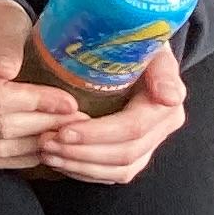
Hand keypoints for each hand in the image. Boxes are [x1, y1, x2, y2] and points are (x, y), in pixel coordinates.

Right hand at [0, 0, 80, 169]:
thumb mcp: (4, 16)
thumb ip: (6, 41)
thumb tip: (5, 71)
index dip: (38, 104)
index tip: (71, 103)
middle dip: (44, 126)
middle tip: (78, 121)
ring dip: (35, 145)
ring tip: (64, 132)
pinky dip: (20, 157)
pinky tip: (42, 143)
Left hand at [37, 48, 187, 184]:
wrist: (132, 46)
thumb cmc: (132, 41)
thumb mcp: (148, 44)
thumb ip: (161, 68)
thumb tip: (169, 97)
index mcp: (166, 105)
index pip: (132, 128)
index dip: (97, 134)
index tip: (62, 130)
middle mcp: (162, 128)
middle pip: (124, 153)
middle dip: (82, 152)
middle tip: (44, 142)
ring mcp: (150, 144)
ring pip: (118, 169)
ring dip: (79, 165)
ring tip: (46, 152)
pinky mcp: (135, 154)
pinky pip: (112, 174)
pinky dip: (84, 172)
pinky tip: (59, 162)